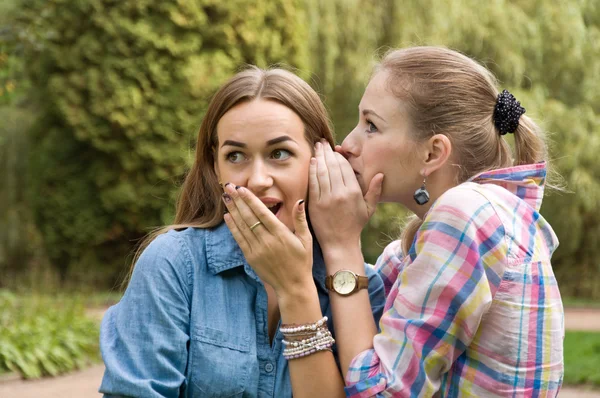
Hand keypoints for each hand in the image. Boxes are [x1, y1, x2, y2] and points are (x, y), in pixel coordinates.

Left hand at [221, 183, 313, 297]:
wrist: (292, 286)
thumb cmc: (302, 261)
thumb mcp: (306, 239)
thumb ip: (300, 220)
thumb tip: (299, 201)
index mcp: (281, 234)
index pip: (262, 212)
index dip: (250, 199)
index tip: (242, 188)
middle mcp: (267, 240)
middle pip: (249, 217)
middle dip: (238, 200)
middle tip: (229, 187)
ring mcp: (257, 250)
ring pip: (242, 226)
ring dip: (233, 210)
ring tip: (226, 197)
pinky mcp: (251, 258)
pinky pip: (239, 239)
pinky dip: (232, 227)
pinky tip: (228, 216)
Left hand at [308, 141, 383, 257]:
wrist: (340, 243)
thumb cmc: (355, 225)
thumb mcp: (369, 209)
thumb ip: (374, 191)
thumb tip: (380, 174)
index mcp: (354, 192)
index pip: (345, 168)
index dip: (339, 156)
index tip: (335, 149)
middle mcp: (340, 193)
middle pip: (332, 166)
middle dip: (327, 152)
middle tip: (322, 142)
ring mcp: (327, 198)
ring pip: (322, 171)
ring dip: (319, 157)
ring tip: (317, 147)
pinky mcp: (316, 204)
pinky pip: (313, 182)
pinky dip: (312, 170)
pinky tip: (312, 161)